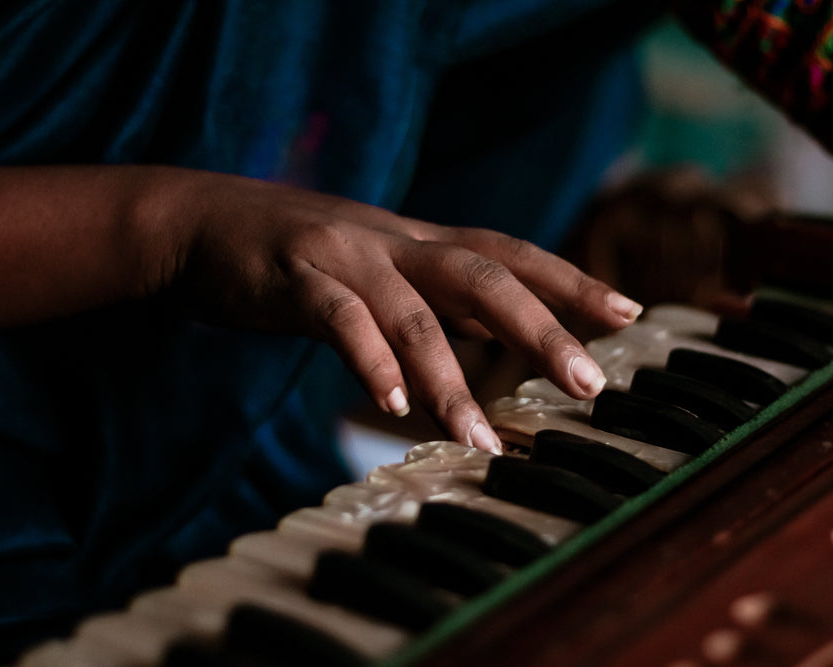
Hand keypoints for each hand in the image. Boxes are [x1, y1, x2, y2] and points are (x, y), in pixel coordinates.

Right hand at [174, 173, 642, 453]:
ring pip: (415, 314)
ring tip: (482, 439)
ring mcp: (344, 258)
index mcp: (420, 243)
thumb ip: (436, 299)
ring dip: (452, 380)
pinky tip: (392, 404)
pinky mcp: (292, 279)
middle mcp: (394, 244)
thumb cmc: (301, 256)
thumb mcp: (380, 271)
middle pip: (483, 276)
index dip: (569, 280)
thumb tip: (498, 335)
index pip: (509, 254)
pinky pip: (339, 320)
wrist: (203, 221)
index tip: (629, 311)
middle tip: (590, 383)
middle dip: (542, 328)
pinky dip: (370, 360)